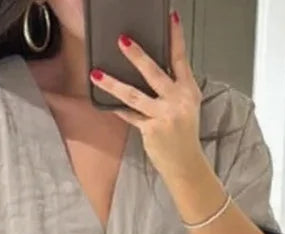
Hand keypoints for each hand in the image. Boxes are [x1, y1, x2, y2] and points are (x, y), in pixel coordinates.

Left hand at [90, 12, 204, 182]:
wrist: (186, 164)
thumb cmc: (184, 134)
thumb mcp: (187, 106)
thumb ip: (174, 87)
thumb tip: (151, 69)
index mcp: (188, 91)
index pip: (180, 59)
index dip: (175, 37)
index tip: (170, 18)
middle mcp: (177, 101)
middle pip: (154, 72)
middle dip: (137, 56)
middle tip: (122, 40)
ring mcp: (163, 116)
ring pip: (134, 95)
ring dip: (113, 83)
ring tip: (96, 73)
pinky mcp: (150, 129)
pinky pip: (129, 114)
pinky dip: (116, 107)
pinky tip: (103, 99)